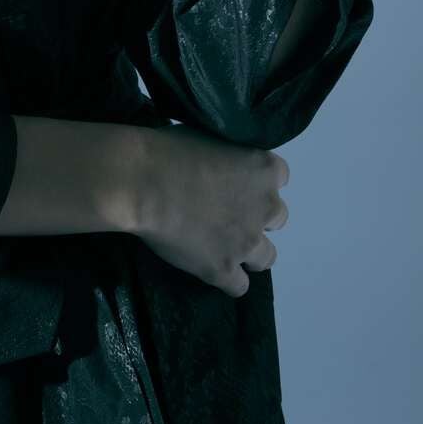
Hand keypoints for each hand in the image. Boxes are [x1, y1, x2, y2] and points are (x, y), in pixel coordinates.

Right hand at [133, 124, 289, 297]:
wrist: (143, 182)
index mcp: (264, 169)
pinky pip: (239, 286)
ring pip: (267, 257)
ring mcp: (247, 242)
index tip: (237, 183)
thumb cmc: (168, 150)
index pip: (280, 177)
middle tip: (226, 214)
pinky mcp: (223, 269)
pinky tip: (211, 270)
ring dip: (249, 252)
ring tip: (222, 247)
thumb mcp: (209, 137)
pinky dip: (228, 280)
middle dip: (257, 217)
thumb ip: (228, 155)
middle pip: (278, 218)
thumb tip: (221, 164)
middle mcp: (266, 206)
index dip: (257, 182)